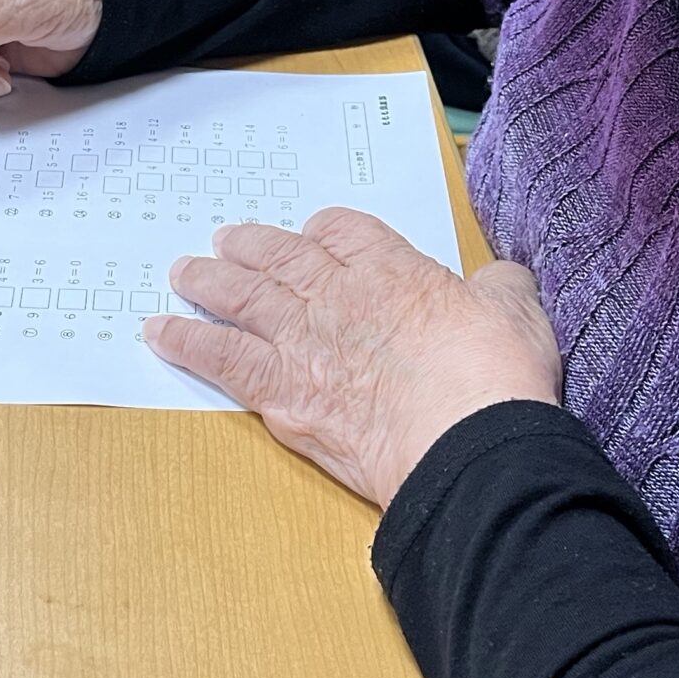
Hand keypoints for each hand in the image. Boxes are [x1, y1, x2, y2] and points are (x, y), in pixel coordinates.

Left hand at [148, 208, 562, 507]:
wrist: (469, 444)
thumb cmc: (498, 382)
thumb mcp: (519, 314)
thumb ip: (500, 291)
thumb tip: (498, 284)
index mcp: (396, 271)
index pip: (346, 233)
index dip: (324, 232)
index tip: (312, 235)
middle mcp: (340, 297)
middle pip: (282, 257)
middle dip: (252, 245)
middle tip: (225, 240)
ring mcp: (305, 343)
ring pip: (242, 297)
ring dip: (209, 282)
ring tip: (183, 273)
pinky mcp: (283, 394)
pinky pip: (219, 358)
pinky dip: (185, 342)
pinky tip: (159, 333)